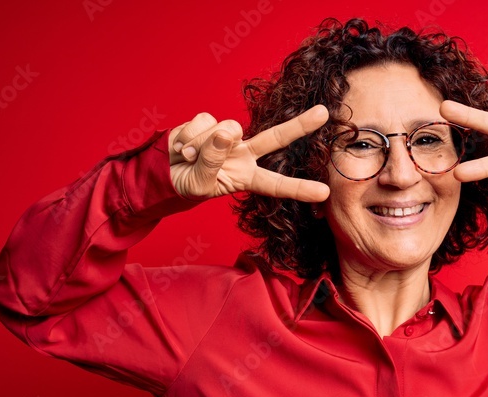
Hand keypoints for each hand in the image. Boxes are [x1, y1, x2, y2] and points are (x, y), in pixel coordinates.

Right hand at [168, 105, 330, 201]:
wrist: (163, 170)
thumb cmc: (188, 183)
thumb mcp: (201, 184)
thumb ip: (213, 161)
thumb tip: (225, 133)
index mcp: (247, 177)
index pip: (276, 184)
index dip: (299, 188)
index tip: (324, 192)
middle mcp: (243, 154)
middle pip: (275, 138)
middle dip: (300, 126)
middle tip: (324, 113)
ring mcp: (228, 136)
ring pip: (225, 131)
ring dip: (201, 147)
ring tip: (189, 159)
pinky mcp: (210, 121)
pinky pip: (203, 123)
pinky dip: (189, 137)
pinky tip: (183, 147)